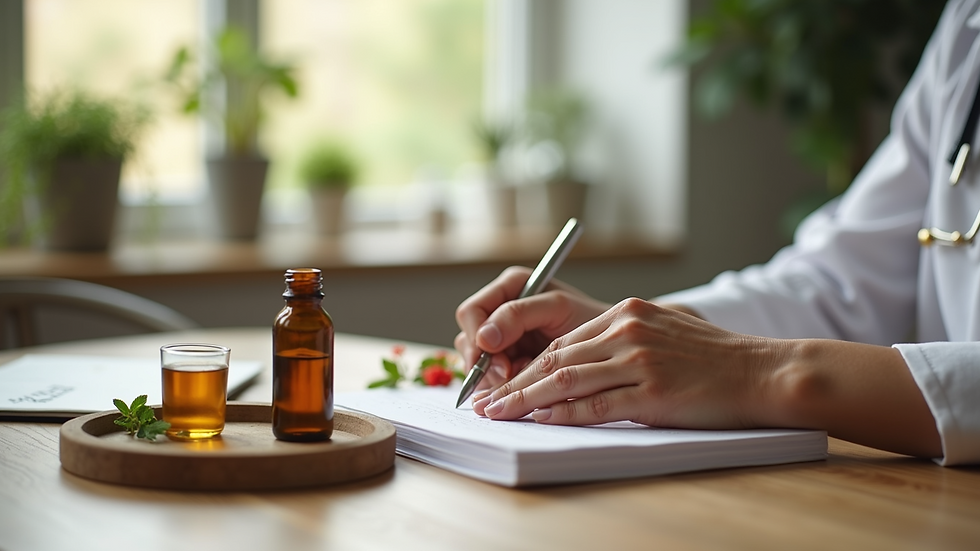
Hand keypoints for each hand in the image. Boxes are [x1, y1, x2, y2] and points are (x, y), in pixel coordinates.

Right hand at [454, 266, 610, 390]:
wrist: (612, 346)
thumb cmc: (592, 319)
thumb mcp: (557, 309)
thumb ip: (518, 315)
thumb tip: (482, 337)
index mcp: (510, 288)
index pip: (471, 312)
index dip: (478, 335)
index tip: (492, 353)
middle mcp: (500, 310)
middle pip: (468, 338)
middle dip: (485, 360)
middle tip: (508, 372)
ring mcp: (503, 339)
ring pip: (476, 362)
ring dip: (496, 375)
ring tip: (524, 373)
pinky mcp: (509, 362)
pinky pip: (490, 378)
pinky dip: (504, 384)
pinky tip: (526, 382)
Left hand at [475, 297, 783, 428]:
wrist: (763, 370)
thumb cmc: (714, 357)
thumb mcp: (663, 331)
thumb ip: (621, 342)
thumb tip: (579, 367)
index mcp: (627, 312)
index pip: (563, 342)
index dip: (527, 365)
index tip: (502, 382)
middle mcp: (627, 330)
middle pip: (555, 360)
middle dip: (514, 382)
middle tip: (484, 400)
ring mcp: (640, 360)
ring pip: (566, 381)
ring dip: (525, 400)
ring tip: (498, 413)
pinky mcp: (653, 391)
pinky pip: (596, 405)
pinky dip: (563, 414)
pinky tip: (541, 421)